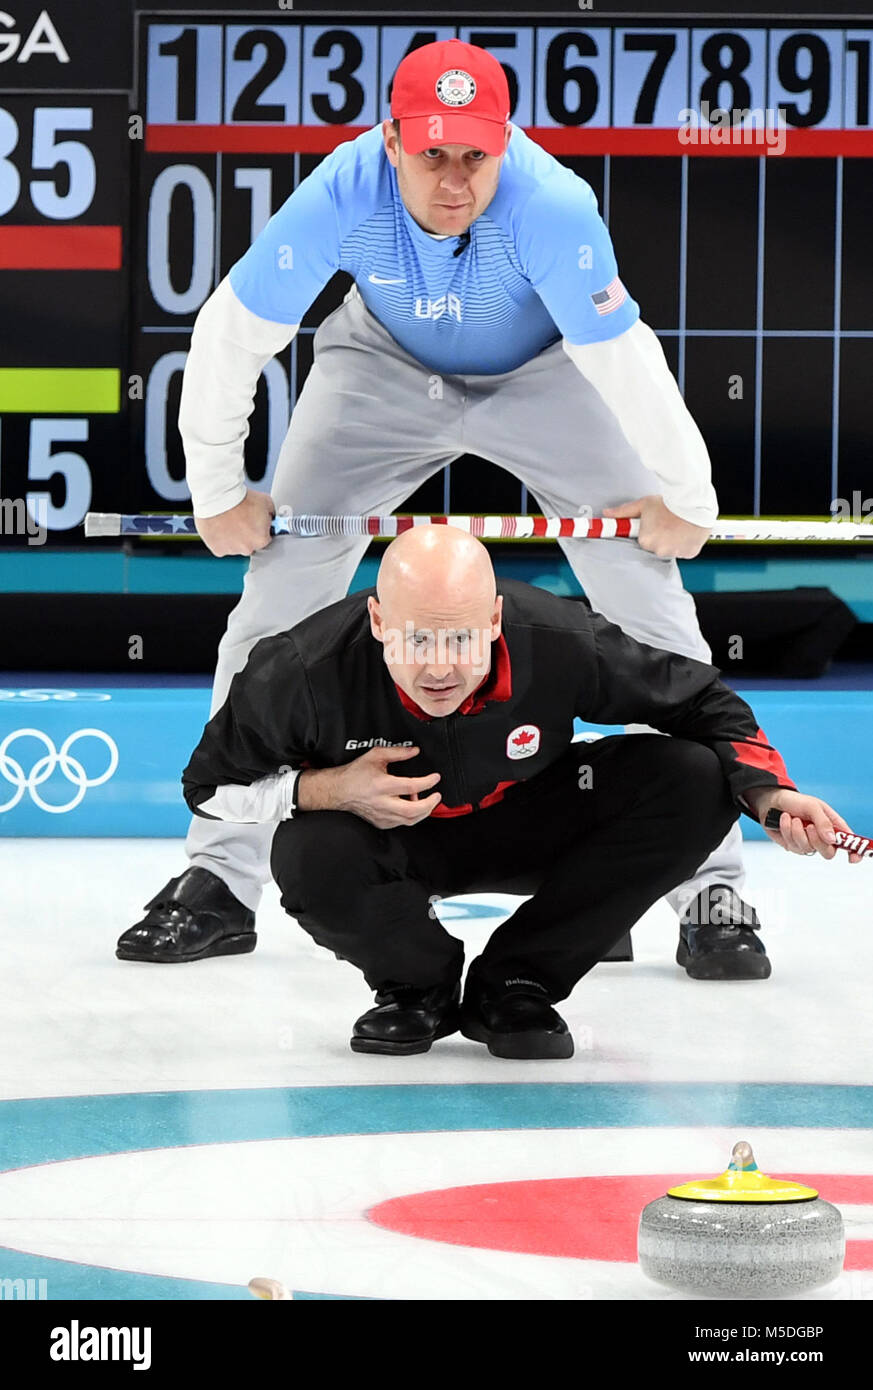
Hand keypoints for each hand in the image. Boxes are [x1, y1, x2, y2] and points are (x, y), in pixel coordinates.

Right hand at [195, 488, 275, 556]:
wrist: (219, 498)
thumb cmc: (240, 499)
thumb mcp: (266, 502)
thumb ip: (271, 514)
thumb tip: (271, 517)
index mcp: (261, 540)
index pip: (265, 539)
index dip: (260, 530)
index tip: (255, 524)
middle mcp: (247, 548)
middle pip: (249, 544)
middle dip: (246, 534)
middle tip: (241, 520)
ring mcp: (231, 550)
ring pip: (234, 546)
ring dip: (233, 537)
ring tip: (229, 522)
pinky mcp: (217, 549)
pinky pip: (221, 546)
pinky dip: (220, 539)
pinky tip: (220, 527)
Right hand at [297, 746, 440, 828]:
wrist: (338, 790)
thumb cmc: (355, 773)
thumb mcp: (375, 756)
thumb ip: (397, 752)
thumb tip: (414, 751)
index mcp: (381, 785)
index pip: (411, 786)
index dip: (427, 782)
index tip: (435, 778)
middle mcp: (382, 803)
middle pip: (412, 811)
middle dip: (430, 804)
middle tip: (437, 796)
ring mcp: (381, 815)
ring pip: (409, 821)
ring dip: (423, 812)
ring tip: (425, 801)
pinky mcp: (380, 823)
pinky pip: (401, 823)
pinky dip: (411, 816)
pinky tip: (412, 807)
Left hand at [602, 495, 710, 558]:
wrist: (693, 501)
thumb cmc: (668, 503)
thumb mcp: (643, 505)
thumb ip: (623, 512)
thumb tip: (606, 513)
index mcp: (646, 540)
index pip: (644, 541)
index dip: (650, 532)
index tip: (656, 525)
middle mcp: (659, 550)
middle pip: (658, 547)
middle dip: (662, 538)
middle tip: (668, 524)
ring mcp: (675, 552)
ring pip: (671, 550)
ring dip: (673, 542)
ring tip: (678, 527)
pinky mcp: (689, 553)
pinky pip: (685, 552)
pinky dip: (686, 545)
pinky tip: (687, 532)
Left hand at [743, 786, 863, 862]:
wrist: (772, 801)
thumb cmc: (795, 801)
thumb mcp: (812, 806)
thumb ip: (823, 822)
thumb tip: (832, 839)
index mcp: (832, 825)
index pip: (847, 841)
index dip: (852, 852)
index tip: (852, 858)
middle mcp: (822, 836)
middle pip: (828, 852)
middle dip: (817, 840)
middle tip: (809, 827)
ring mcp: (807, 842)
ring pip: (808, 848)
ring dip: (797, 831)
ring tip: (793, 818)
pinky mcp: (793, 845)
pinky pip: (793, 845)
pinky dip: (787, 831)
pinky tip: (785, 820)